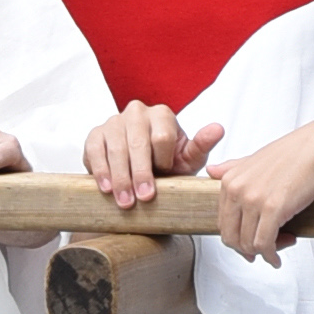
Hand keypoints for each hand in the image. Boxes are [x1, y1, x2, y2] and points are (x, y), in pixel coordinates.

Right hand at [85, 105, 213, 213]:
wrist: (140, 171)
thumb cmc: (168, 163)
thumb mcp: (188, 158)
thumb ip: (202, 145)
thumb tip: (218, 129)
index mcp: (162, 114)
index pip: (162, 136)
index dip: (163, 160)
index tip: (165, 176)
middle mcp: (137, 112)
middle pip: (138, 142)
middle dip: (140, 173)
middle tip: (143, 198)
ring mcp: (114, 121)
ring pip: (116, 147)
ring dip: (120, 177)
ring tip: (125, 201)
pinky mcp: (95, 134)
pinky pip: (94, 150)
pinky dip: (100, 170)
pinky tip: (106, 188)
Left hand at [202, 118, 313, 268]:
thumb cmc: (295, 152)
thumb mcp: (256, 158)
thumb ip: (232, 167)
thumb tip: (211, 170)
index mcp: (230, 180)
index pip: (223, 223)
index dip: (236, 238)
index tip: (250, 242)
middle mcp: (237, 190)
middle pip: (231, 237)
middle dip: (246, 250)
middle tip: (261, 251)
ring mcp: (254, 200)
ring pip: (247, 244)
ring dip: (262, 253)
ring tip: (278, 248)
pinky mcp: (273, 209)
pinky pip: (265, 244)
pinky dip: (271, 256)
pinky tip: (277, 257)